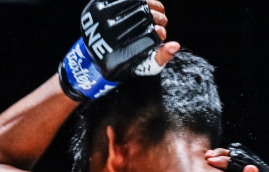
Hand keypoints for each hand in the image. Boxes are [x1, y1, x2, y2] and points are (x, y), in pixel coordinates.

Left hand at [59, 0, 178, 100]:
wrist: (93, 56)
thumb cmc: (122, 63)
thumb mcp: (141, 67)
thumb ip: (160, 58)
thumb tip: (175, 45)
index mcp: (117, 58)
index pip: (148, 37)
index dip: (159, 33)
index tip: (162, 34)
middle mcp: (107, 39)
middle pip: (144, 18)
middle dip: (158, 18)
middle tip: (162, 21)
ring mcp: (100, 22)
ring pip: (135, 4)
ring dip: (152, 5)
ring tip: (157, 11)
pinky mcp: (96, 8)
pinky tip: (146, 4)